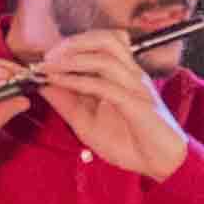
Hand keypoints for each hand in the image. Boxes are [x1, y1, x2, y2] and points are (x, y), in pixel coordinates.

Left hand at [31, 29, 191, 179]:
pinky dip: (77, 80)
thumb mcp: (87, 123)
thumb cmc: (130, 143)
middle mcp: (131, 75)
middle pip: (107, 39)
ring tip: (50, 66)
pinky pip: (105, 85)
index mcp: (123, 75)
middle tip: (48, 56)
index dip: (71, 44)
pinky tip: (59, 81)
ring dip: (73, 57)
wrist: (161, 164)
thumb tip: (42, 85)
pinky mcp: (137, 104)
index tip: (44, 56)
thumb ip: (67, 103)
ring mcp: (136, 87)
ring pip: (106, 55)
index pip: (100, 44)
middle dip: (73, 42)